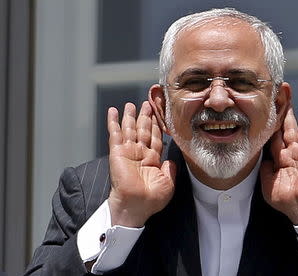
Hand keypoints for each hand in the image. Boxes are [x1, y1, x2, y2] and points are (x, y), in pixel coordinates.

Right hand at [107, 102, 175, 226]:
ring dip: (130, 116)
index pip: (156, 138)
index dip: (157, 126)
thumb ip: (170, 170)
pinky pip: (115, 134)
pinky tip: (113, 111)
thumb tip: (171, 161)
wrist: (135, 207)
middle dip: (145, 117)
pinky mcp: (117, 153)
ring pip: (130, 129)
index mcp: (152, 160)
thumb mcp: (168, 184)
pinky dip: (114, 122)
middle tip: (147, 103)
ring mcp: (128, 152)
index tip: (158, 115)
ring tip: (131, 104)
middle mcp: (140, 154)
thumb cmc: (150, 201)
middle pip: (144, 130)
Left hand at [260, 103, 297, 224]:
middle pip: (289, 128)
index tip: (269, 112)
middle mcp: (293, 152)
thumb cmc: (284, 199)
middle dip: (288, 114)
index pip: (275, 136)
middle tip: (285, 101)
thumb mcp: (267, 183)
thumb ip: (264, 167)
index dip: (273, 125)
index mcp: (280, 158)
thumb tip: (262, 156)